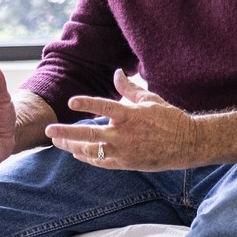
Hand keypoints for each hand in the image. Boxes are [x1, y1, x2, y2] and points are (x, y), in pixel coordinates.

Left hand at [46, 69, 200, 170]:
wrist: (188, 144)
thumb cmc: (169, 118)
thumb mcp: (149, 100)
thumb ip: (128, 88)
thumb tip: (116, 73)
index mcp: (131, 115)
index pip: (105, 107)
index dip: (88, 103)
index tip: (71, 102)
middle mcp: (125, 134)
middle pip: (90, 134)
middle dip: (66, 133)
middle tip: (49, 131)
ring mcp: (125, 151)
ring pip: (92, 151)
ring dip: (72, 147)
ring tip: (57, 143)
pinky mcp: (127, 163)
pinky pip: (101, 162)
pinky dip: (87, 157)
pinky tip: (76, 153)